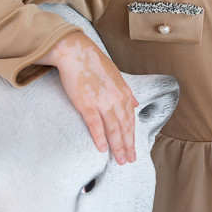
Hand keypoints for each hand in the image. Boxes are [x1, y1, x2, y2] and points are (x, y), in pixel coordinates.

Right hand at [38, 33, 137, 164]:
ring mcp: (101, 102)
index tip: (133, 148)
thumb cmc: (94, 62)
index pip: (130, 119)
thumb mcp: (116, 75)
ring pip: (113, 129)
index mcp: (123, 92)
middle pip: (124, 127)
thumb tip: (136, 103)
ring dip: (117, 147)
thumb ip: (127, 91)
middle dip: (128, 146)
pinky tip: (103, 149)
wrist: (76, 52)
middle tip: (129, 160)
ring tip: (119, 160)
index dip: (132, 136)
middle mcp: (115, 99)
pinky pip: (95, 125)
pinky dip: (100, 138)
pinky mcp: (86, 104)